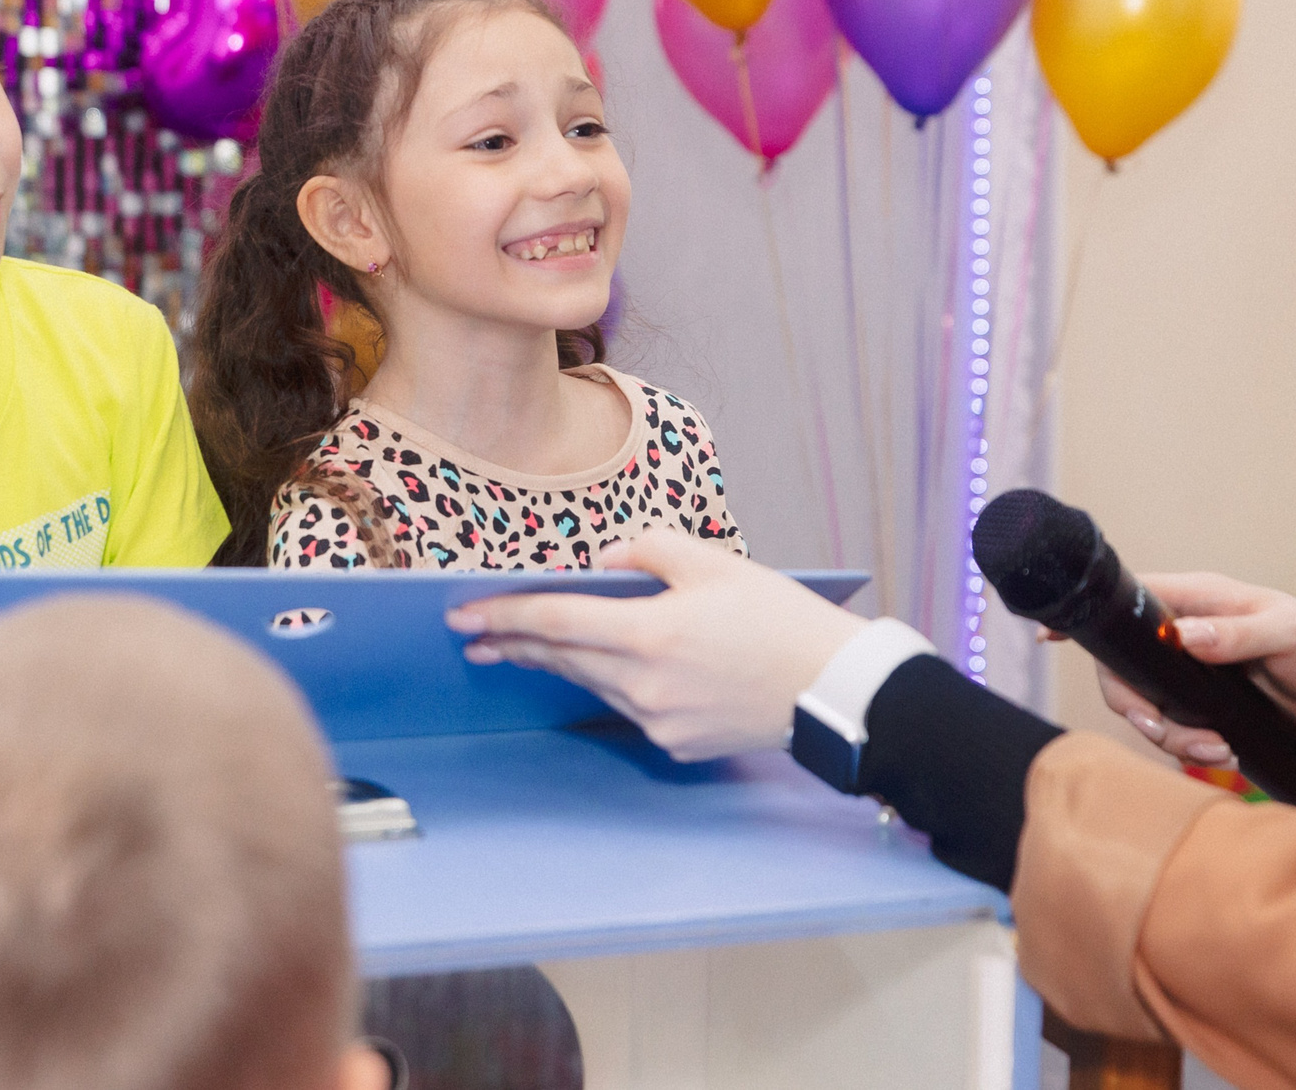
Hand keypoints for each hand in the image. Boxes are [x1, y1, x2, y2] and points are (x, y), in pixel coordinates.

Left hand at [445, 530, 867, 761]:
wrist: (833, 691)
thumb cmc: (780, 619)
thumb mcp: (715, 563)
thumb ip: (647, 553)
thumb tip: (597, 566)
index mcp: (651, 632)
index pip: (555, 621)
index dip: (504, 615)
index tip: (463, 614)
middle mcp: (645, 684)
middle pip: (562, 658)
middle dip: (515, 642)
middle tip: (474, 632)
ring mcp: (658, 720)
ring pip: (591, 683)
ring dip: (555, 663)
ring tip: (521, 648)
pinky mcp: (675, 743)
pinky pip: (628, 705)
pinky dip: (610, 682)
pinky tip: (601, 669)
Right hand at [1083, 572, 1295, 763]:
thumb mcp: (1284, 631)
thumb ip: (1236, 633)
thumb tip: (1183, 635)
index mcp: (1192, 599)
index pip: (1124, 600)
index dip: (1084, 620)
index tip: (1047, 634)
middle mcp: (1181, 629)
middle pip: (1122, 668)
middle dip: (1138, 708)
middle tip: (1167, 731)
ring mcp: (1187, 666)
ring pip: (1146, 703)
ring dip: (1170, 734)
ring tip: (1217, 750)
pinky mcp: (1201, 697)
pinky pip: (1172, 722)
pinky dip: (1187, 743)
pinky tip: (1222, 752)